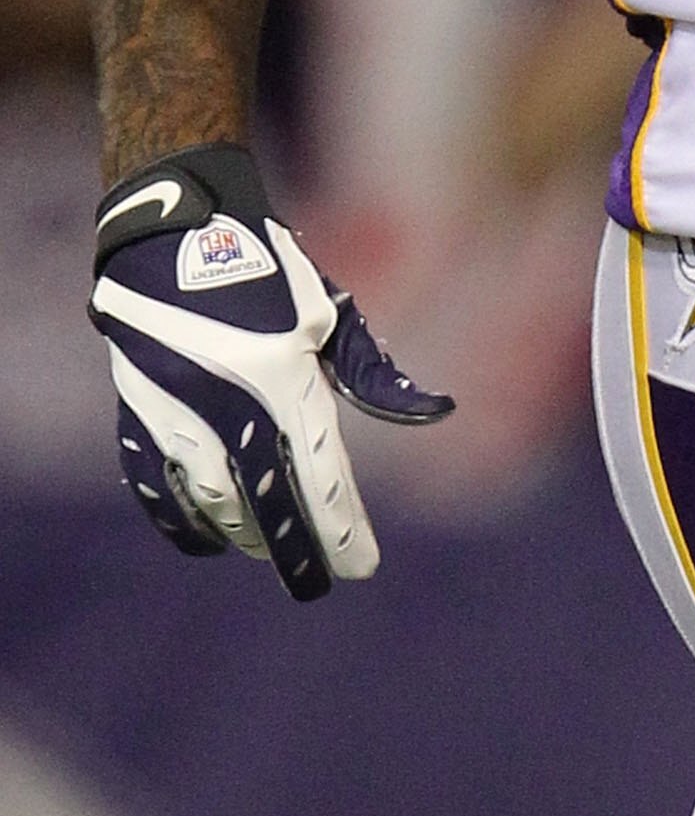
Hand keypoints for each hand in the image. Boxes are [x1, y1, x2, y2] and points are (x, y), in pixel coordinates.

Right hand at [89, 143, 451, 601]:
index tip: (362, 567)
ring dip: (246, 531)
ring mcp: (174, 412)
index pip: (318, 474)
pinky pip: (156, 488)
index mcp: (281, 375)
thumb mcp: (329, 312)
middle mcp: (226, 402)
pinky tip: (208, 538)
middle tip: (317, 583)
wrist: (172, 232)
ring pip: (213, 502)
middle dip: (295, 549)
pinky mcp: (137, 414)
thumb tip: (436, 412)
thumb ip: (375, 374)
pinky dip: (182, 520)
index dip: (341, 528)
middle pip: (265, 502)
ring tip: (273, 545)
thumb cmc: (265, 269)